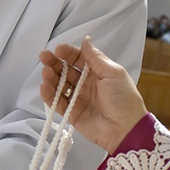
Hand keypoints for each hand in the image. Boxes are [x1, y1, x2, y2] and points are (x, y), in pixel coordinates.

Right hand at [39, 37, 146, 152]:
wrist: (126, 129)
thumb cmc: (124, 99)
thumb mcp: (113, 73)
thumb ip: (95, 58)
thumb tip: (86, 40)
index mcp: (98, 72)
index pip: (79, 59)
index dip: (68, 53)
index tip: (58, 49)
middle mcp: (86, 84)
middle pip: (66, 71)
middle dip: (54, 63)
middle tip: (44, 57)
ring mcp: (78, 99)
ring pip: (59, 85)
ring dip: (51, 78)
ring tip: (46, 73)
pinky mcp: (72, 114)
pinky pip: (57, 103)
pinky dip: (49, 95)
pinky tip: (44, 87)